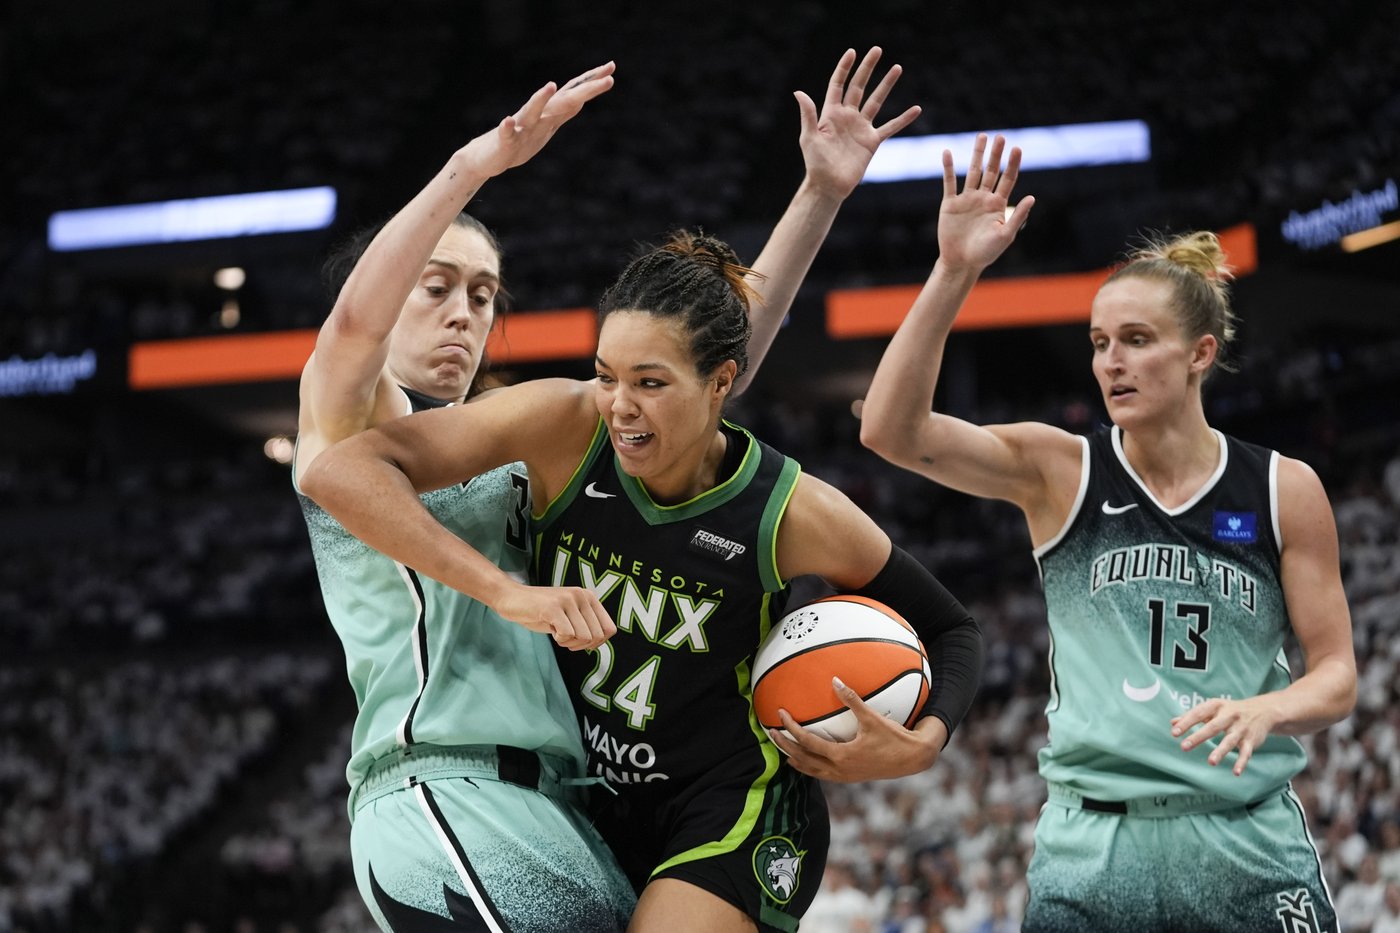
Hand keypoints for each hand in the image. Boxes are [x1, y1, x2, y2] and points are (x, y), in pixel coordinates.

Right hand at [459, 61, 615, 178]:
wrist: (488, 157)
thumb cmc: (520, 142)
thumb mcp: (548, 127)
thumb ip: (563, 112)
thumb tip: (581, 100)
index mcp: (549, 113)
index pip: (574, 93)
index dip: (592, 82)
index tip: (612, 67)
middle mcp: (537, 115)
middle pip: (564, 99)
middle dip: (586, 88)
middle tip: (608, 76)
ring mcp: (521, 127)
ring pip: (532, 111)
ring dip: (540, 98)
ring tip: (550, 85)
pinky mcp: (505, 142)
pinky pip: (506, 134)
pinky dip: (507, 128)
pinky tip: (508, 121)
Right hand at [495, 582, 615, 650]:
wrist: (512, 598)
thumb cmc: (540, 611)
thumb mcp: (569, 615)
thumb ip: (586, 624)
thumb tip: (599, 642)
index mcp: (589, 597)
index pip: (610, 629)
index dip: (597, 643)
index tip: (580, 642)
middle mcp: (582, 595)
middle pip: (597, 636)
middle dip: (581, 645)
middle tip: (564, 637)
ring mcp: (568, 600)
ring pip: (584, 637)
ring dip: (569, 643)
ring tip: (557, 631)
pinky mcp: (553, 607)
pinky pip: (567, 635)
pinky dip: (559, 640)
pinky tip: (551, 629)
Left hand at [765, 677, 943, 781]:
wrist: (913, 758)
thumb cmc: (894, 737)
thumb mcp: (872, 717)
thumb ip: (852, 699)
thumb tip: (835, 679)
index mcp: (841, 756)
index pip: (807, 743)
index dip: (791, 729)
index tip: (781, 715)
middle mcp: (839, 770)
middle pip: (803, 760)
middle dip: (785, 746)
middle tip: (770, 733)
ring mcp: (844, 776)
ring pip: (812, 771)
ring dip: (796, 759)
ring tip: (784, 751)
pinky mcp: (850, 777)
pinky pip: (823, 774)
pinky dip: (811, 767)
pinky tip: (808, 759)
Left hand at [794, 47, 921, 198]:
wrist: (829, 186)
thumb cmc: (815, 163)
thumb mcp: (809, 137)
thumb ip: (808, 114)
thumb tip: (798, 92)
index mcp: (831, 113)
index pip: (838, 84)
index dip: (844, 68)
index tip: (852, 52)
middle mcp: (847, 116)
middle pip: (859, 86)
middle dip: (868, 68)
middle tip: (877, 50)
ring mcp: (861, 128)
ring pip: (876, 101)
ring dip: (887, 84)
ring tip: (897, 67)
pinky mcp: (872, 141)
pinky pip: (890, 127)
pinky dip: (903, 119)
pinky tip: (916, 109)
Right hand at [936, 133, 1034, 272]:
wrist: (961, 263)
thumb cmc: (986, 253)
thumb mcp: (1005, 236)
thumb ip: (1017, 216)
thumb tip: (1032, 197)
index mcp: (998, 204)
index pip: (1007, 179)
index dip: (1012, 164)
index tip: (1017, 148)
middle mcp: (983, 198)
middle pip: (991, 171)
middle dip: (996, 154)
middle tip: (1000, 137)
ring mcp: (966, 200)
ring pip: (972, 172)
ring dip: (976, 155)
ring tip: (981, 137)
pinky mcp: (950, 204)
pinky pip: (949, 183)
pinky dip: (948, 168)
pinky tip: (947, 153)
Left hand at [1171, 695, 1279, 775]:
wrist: (1263, 710)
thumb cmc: (1230, 710)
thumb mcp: (1213, 708)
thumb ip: (1193, 716)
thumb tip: (1172, 723)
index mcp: (1216, 706)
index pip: (1198, 714)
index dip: (1186, 723)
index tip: (1174, 733)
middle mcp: (1229, 716)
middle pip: (1212, 727)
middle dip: (1198, 737)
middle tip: (1183, 747)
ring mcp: (1241, 729)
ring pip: (1229, 741)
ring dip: (1220, 751)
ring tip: (1210, 762)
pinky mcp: (1251, 740)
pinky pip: (1246, 752)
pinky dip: (1241, 762)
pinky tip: (1235, 772)